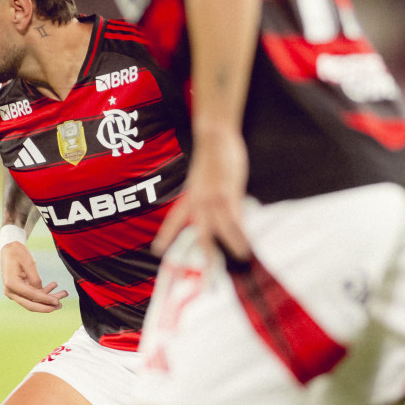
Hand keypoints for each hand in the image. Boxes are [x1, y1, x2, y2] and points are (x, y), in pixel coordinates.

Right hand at [2, 242, 66, 311]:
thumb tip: (41, 292)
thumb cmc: (17, 253)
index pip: (32, 296)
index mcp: (12, 284)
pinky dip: (43, 292)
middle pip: (31, 304)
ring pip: (33, 301)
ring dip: (48, 298)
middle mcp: (11, 291)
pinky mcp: (18, 290)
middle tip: (60, 305)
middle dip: (47, 306)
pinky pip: (32, 295)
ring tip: (63, 293)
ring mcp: (14, 292)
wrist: (9, 249)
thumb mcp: (29, 263)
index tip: (57, 302)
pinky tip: (54, 285)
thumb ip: (35, 279)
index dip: (46, 300)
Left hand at [152, 125, 250, 261]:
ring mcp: (213, 199)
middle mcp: (198, 201)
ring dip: (232, 244)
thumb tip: (217, 202)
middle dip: (205, 252)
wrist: (213, 135)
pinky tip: (247, 242)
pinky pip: (235, 220)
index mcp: (190, 195)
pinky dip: (241, 233)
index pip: (174, 219)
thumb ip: (207, 191)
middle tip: (209, 270)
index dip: (166, 236)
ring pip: (221, 230)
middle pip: (200, 233)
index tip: (157, 251)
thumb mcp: (204, 176)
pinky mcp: (227, 194)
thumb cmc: (213, 153)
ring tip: (241, 255)